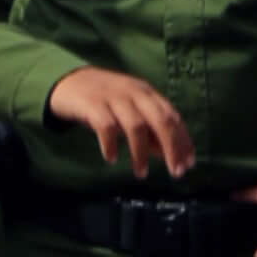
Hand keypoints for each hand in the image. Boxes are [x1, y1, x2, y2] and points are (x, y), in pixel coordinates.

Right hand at [48, 67, 195, 180]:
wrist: (68, 82)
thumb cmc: (105, 101)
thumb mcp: (131, 112)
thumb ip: (150, 131)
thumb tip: (169, 155)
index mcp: (147, 93)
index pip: (172, 116)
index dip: (183, 141)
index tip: (188, 164)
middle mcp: (134, 92)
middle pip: (160, 119)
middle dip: (172, 147)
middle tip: (175, 172)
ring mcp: (113, 97)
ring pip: (135, 125)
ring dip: (141, 152)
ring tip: (141, 173)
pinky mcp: (92, 104)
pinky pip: (106, 126)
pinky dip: (111, 144)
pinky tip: (112, 158)